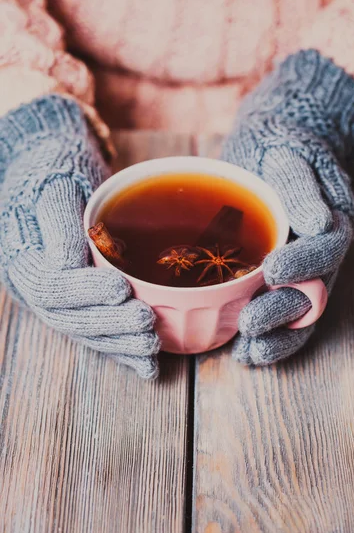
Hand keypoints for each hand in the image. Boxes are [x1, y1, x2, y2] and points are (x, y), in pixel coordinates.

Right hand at [0, 95, 159, 378]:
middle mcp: (35, 283)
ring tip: (152, 348)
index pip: (51, 284)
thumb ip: (59, 222)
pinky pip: (97, 330)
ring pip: (84, 330)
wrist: (54, 168)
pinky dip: (122, 349)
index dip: (85, 291)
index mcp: (21, 257)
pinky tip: (147, 364)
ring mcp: (56, 296)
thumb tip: (70, 263)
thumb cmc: (55, 168)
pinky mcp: (78, 300)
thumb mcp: (54, 183)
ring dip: (119, 344)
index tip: (121, 287)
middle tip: (146, 323)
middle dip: (109, 325)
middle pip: (69, 317)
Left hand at [222, 49, 353, 365]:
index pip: (325, 248)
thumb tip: (320, 222)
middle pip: (311, 291)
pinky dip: (265, 337)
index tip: (274, 272)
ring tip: (246, 353)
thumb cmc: (281, 147)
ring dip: (274, 337)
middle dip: (281, 311)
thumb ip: (303, 188)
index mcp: (332, 219)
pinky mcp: (278, 281)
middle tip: (250, 324)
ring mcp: (301, 270)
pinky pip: (279, 315)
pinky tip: (241, 351)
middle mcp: (320, 253)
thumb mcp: (290, 154)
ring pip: (298, 314)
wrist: (271, 149)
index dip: (303, 263)